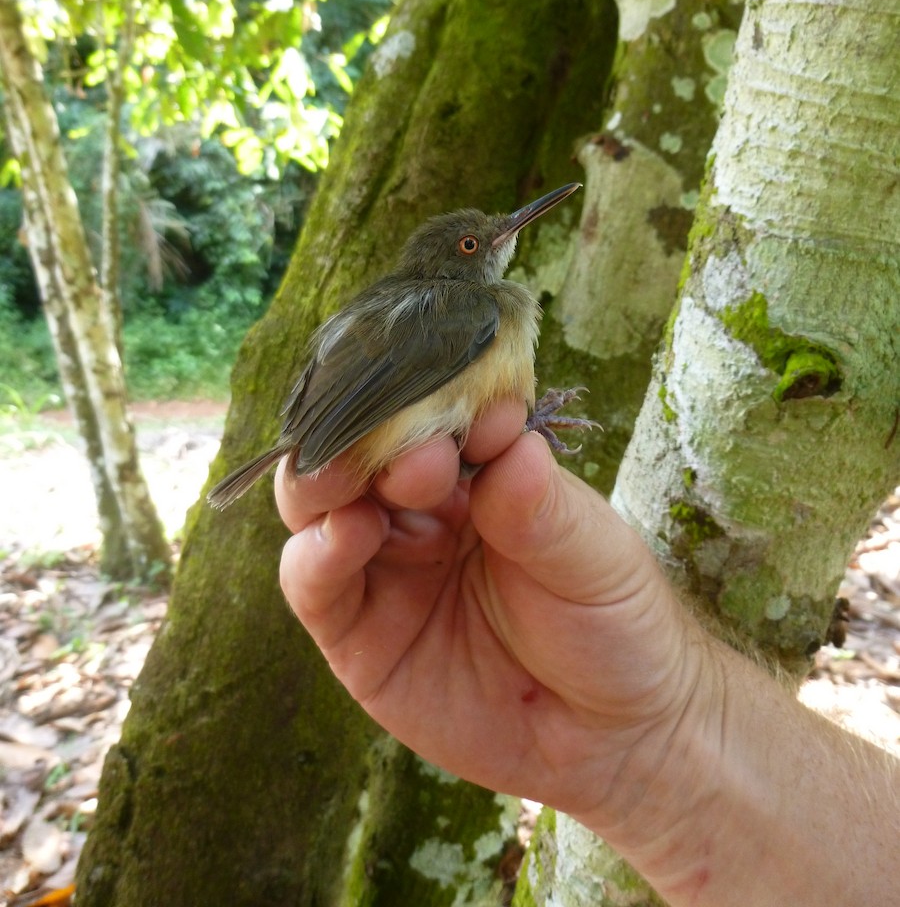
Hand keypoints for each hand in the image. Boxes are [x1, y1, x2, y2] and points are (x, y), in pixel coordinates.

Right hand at [276, 400, 712, 833]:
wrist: (614, 738)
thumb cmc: (614, 623)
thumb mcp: (596, 556)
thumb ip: (541, 506)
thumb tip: (506, 438)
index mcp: (478, 473)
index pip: (431, 417)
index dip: (433, 406)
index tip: (462, 418)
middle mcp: (421, 511)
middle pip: (359, 453)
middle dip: (364, 439)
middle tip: (399, 453)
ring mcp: (386, 569)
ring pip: (320, 508)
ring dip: (324, 484)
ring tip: (347, 484)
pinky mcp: (358, 636)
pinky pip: (314, 584)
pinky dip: (314, 554)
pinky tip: (342, 536)